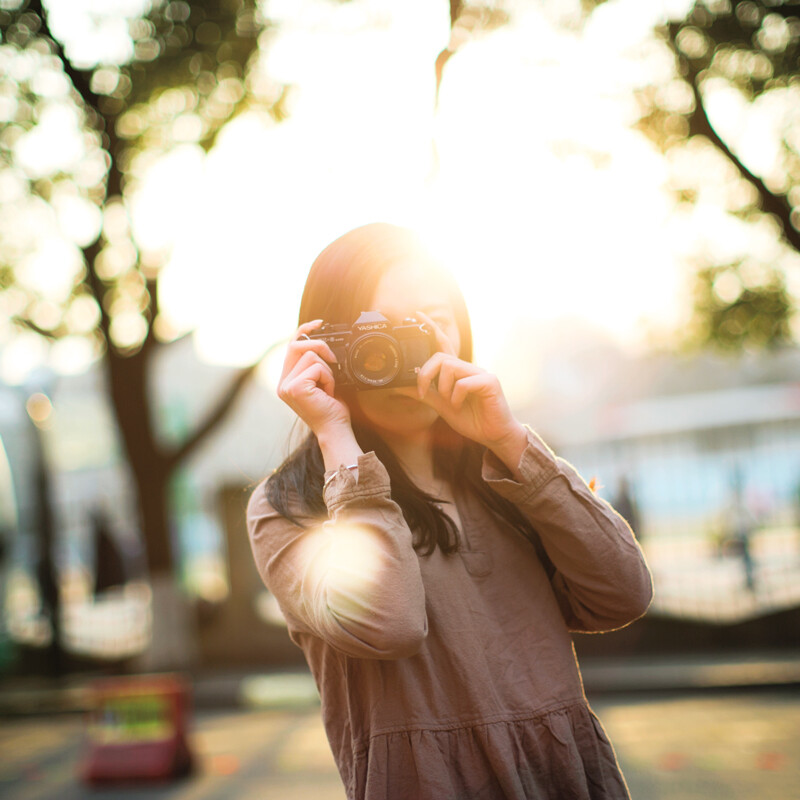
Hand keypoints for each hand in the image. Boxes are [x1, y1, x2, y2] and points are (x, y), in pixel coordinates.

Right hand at [277, 320, 351, 436]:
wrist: (335, 430)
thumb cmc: (332, 409)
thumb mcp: (323, 382)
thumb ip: (316, 364)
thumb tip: (322, 343)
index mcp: (287, 380)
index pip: (291, 346)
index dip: (303, 331)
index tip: (319, 324)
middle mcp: (282, 383)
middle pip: (297, 345)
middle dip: (320, 346)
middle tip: (334, 360)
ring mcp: (286, 386)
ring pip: (311, 356)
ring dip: (328, 371)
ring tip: (329, 388)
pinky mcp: (295, 387)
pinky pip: (317, 367)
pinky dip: (329, 378)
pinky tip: (328, 393)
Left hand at [415, 312, 526, 474]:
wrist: (493, 436)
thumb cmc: (472, 419)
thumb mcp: (442, 406)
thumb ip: (425, 393)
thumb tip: (403, 385)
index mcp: (458, 372)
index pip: (443, 345)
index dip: (431, 329)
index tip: (418, 315)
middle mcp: (470, 368)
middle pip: (441, 357)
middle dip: (426, 374)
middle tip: (422, 391)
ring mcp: (481, 373)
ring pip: (450, 367)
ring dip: (443, 388)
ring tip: (450, 402)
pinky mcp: (490, 382)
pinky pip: (464, 383)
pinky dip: (456, 396)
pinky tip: (460, 405)